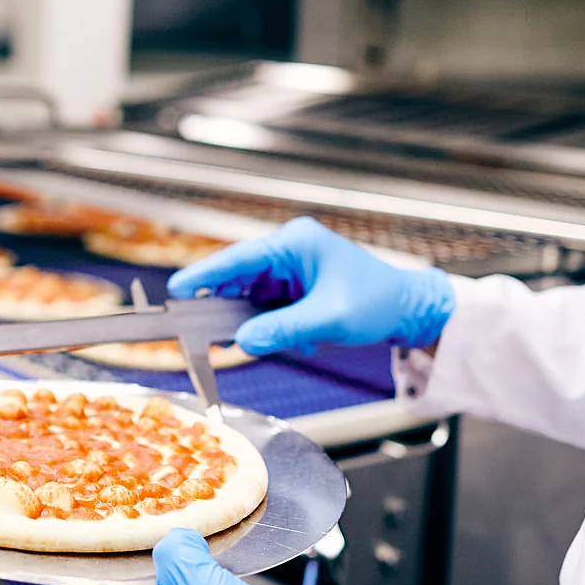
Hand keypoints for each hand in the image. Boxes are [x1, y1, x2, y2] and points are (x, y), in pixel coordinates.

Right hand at [168, 216, 454, 355]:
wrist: (408, 309)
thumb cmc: (377, 301)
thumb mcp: (329, 318)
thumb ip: (283, 329)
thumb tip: (243, 341)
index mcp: (295, 243)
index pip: (238, 258)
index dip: (204, 275)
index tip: (176, 289)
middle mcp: (289, 250)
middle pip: (240, 278)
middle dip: (231, 308)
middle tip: (208, 334)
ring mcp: (293, 269)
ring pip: (253, 296)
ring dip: (260, 322)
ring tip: (274, 339)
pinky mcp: (297, 287)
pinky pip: (270, 307)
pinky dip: (277, 326)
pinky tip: (301, 339)